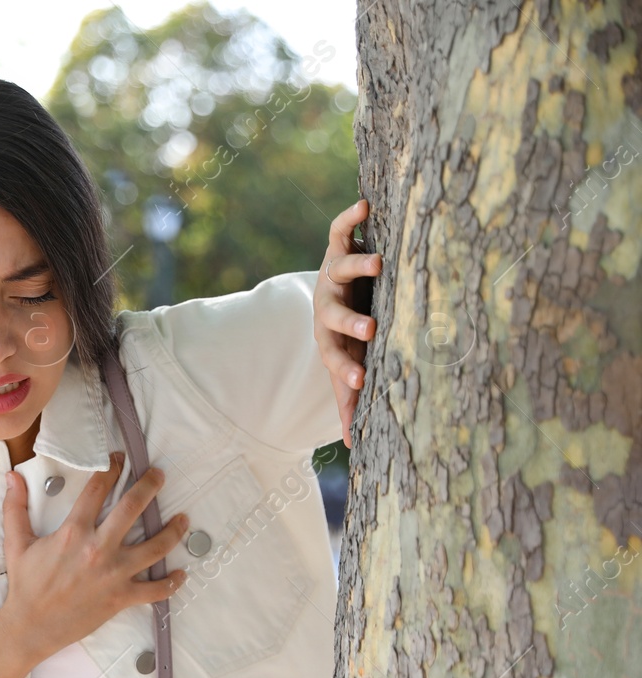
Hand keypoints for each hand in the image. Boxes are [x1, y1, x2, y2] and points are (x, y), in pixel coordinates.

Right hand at [0, 452, 187, 664]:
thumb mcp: (16, 543)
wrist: (30, 626)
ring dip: (173, 531)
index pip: (97, 490)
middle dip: (149, 486)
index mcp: (73, 532)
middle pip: (133, 508)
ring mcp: (114, 574)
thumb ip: (15, 508)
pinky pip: (155, 590)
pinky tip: (181, 574)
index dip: (111, 469)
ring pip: (155, 547)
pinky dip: (171, 583)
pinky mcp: (121, 598)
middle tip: (159, 475)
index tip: (120, 460)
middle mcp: (98, 549)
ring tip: (183, 519)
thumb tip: (12, 477)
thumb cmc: (25, 585)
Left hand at [314, 198, 383, 447]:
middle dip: (351, 323)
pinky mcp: (336, 247)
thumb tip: (350, 445)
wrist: (331, 290)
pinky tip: (364, 204)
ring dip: (359, 267)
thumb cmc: (344, 335)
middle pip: (335, 317)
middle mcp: (328, 307)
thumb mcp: (346, 363)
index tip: (360, 383)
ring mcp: (331, 275)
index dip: (346, 371)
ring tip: (379, 263)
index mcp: (330, 340)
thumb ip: (347, 398)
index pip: (337, 360)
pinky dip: (349, 217)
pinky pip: (340, 230)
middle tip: (369, 331)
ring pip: (341, 270)